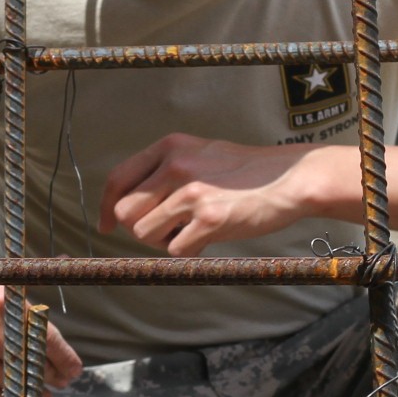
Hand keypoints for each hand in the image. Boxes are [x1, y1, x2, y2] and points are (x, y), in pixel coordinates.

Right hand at [0, 239, 82, 396]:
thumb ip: (16, 277)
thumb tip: (56, 268)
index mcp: (0, 300)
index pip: (46, 338)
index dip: (65, 360)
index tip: (74, 370)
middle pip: (32, 366)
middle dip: (52, 378)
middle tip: (61, 383)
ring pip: (10, 384)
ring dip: (30, 394)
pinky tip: (10, 396)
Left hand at [101, 134, 344, 255]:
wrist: (290, 178)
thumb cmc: (245, 172)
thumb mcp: (200, 153)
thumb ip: (164, 170)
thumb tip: (124, 207)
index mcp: (170, 147)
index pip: (118, 179)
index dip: (107, 207)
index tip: (107, 225)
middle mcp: (176, 166)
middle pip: (126, 212)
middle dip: (140, 228)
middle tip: (167, 229)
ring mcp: (192, 192)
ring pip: (144, 233)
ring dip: (164, 240)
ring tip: (192, 229)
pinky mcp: (210, 219)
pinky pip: (175, 249)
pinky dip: (189, 250)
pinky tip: (209, 236)